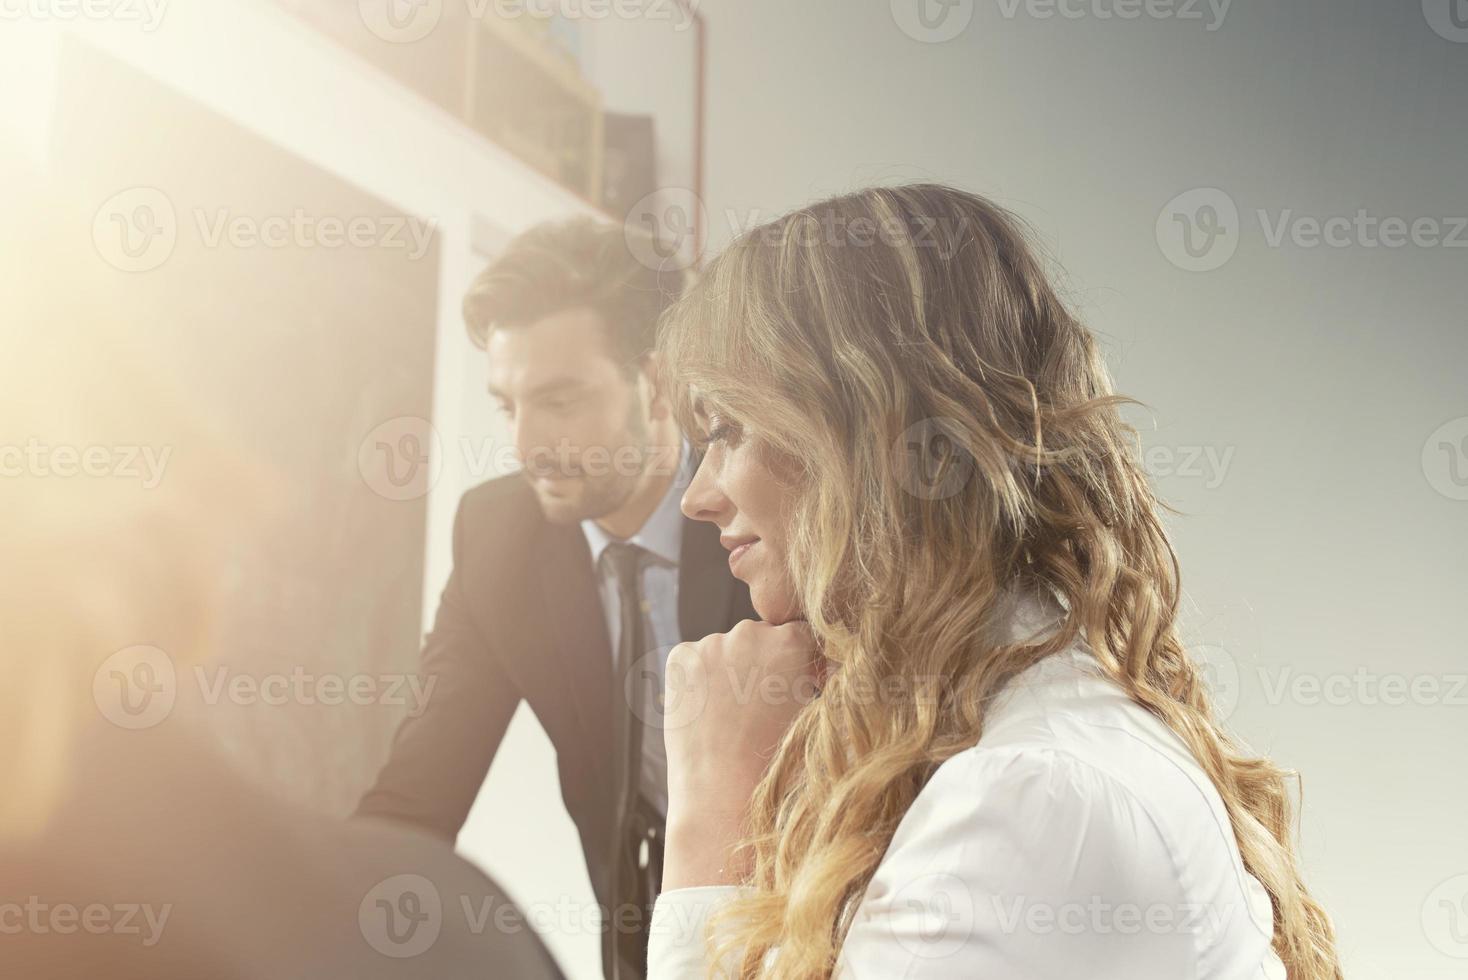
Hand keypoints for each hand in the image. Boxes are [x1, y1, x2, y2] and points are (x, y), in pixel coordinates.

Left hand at [660, 619, 822, 889]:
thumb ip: (813, 677)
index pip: (801, 635)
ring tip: (734, 717)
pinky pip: (697, 658)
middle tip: (763, 708)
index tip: (800, 689)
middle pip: (763, 638)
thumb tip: (813, 662)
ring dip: (733, 670)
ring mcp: (712, 642)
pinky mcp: (681, 656)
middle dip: (766, 664)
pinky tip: (708, 711)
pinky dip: (701, 677)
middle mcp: (751, 631)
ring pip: (728, 649)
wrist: (724, 796)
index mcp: (792, 641)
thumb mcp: (815, 713)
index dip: (802, 663)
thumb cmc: (778, 764)